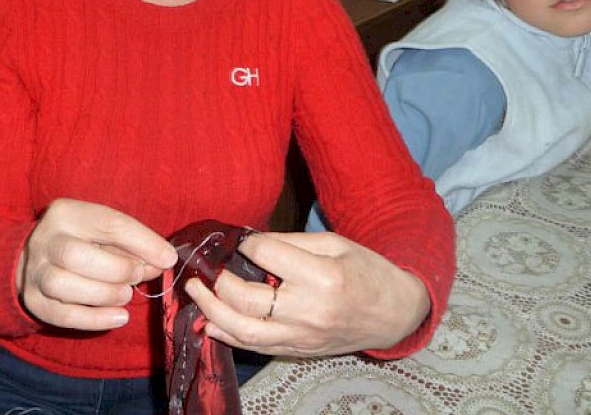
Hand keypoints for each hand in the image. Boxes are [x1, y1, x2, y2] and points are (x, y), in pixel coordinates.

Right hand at [20, 199, 176, 330]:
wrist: (39, 258)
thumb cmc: (84, 241)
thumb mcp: (106, 233)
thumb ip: (134, 246)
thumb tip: (163, 261)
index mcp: (68, 213)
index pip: (107, 223)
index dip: (142, 242)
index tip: (167, 258)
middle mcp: (46, 239)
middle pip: (74, 255)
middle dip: (115, 269)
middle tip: (137, 275)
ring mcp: (35, 271)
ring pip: (62, 285)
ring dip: (103, 294)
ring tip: (125, 295)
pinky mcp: (33, 300)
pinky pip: (62, 315)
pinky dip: (95, 320)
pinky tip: (118, 317)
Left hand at [185, 231, 429, 356]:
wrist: (394, 313)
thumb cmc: (366, 271)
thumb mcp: (336, 244)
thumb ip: (292, 242)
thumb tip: (251, 241)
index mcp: (321, 276)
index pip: (267, 255)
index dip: (247, 243)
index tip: (240, 239)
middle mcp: (308, 310)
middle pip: (247, 299)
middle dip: (218, 282)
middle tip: (203, 269)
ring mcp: (302, 336)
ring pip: (244, 331)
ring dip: (212, 312)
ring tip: (196, 294)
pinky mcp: (298, 350)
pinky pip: (256, 348)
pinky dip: (228, 336)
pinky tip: (211, 322)